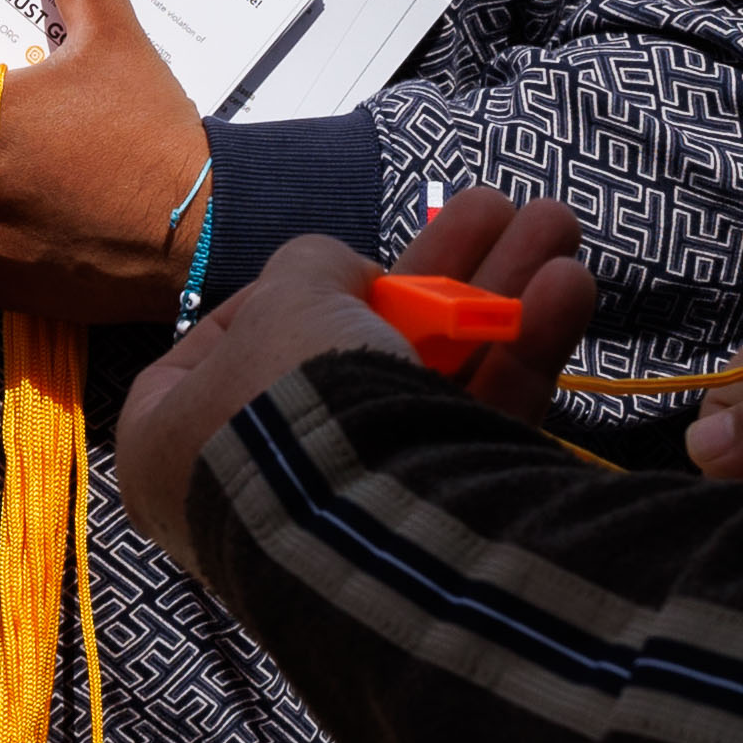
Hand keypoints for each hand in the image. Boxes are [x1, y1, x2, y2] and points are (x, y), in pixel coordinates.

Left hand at [111, 194, 595, 564]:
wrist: (361, 523)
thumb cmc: (288, 403)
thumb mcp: (289, 296)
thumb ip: (311, 266)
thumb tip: (344, 277)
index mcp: (174, 434)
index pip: (223, 347)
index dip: (281, 293)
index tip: (340, 267)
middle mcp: (255, 478)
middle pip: (354, 350)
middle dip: (441, 276)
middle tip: (497, 214)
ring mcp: (349, 505)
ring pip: (427, 381)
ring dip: (497, 297)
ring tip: (556, 226)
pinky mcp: (428, 529)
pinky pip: (468, 428)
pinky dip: (519, 358)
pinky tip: (569, 290)